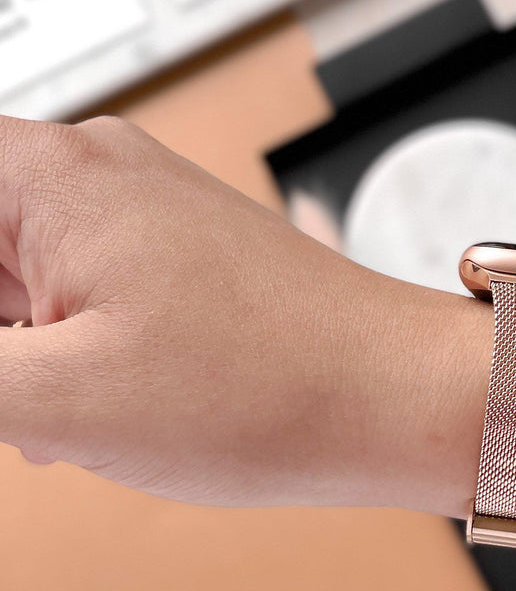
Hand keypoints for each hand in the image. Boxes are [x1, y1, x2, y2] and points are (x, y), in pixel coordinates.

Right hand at [0, 116, 481, 507]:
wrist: (400, 400)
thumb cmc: (275, 389)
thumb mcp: (55, 398)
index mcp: (45, 173)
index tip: (7, 372)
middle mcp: (97, 173)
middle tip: (35, 403)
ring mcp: (145, 215)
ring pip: (17, 283)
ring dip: (19, 361)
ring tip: (83, 417)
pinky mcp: (180, 261)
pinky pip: (79, 298)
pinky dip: (69, 358)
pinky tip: (115, 410)